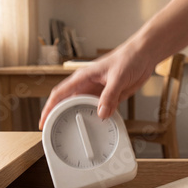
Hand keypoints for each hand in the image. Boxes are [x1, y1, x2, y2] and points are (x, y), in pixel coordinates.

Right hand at [39, 44, 155, 129]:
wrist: (144, 55)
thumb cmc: (128, 57)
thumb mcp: (118, 77)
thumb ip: (109, 96)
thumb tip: (101, 114)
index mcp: (83, 77)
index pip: (59, 94)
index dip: (49, 108)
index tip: (43, 121)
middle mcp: (88, 85)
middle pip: (69, 103)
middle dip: (61, 116)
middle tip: (57, 132)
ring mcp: (98, 92)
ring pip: (84, 108)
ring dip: (81, 118)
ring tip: (75, 132)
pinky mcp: (110, 96)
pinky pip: (100, 110)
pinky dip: (98, 118)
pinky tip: (98, 126)